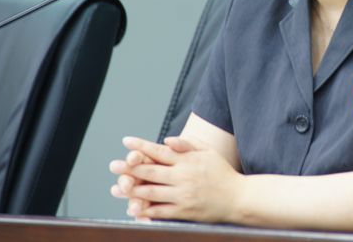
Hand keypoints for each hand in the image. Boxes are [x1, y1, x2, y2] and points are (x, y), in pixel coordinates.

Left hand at [112, 136, 242, 221]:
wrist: (237, 198)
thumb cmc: (222, 172)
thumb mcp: (208, 151)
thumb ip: (187, 144)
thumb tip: (167, 140)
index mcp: (188, 160)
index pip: (159, 151)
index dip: (141, 146)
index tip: (126, 141)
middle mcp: (183, 176)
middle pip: (151, 171)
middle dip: (130, 168)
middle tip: (114, 165)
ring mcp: (182, 195)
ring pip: (151, 192)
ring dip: (133, 190)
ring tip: (119, 188)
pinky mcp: (183, 212)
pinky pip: (160, 212)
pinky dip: (146, 211)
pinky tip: (134, 208)